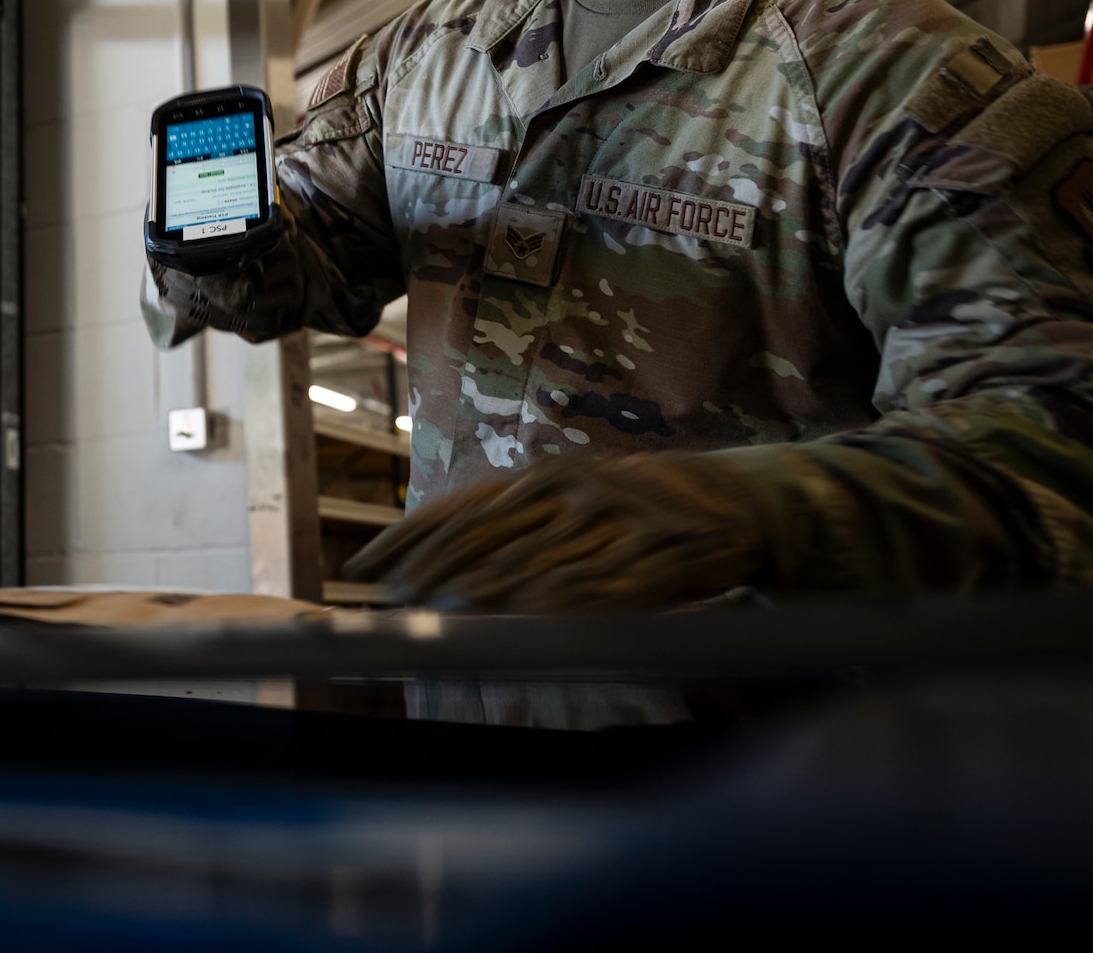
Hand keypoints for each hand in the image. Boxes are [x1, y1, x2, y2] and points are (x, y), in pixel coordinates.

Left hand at [342, 451, 767, 610]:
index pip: (455, 508)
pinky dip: (558, 599)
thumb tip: (445, 574)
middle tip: (387, 602)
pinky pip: (597, 581)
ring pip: (532, 561)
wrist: (729, 502)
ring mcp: (609, 515)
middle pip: (480, 534)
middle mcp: (566, 488)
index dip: (405, 538)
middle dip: (428, 571)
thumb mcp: (569, 506)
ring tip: (436, 613)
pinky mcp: (652, 547)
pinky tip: (523, 615)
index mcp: (538, 478)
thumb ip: (513, 531)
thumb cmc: (630, 513)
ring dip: (480, 591)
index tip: (362, 567)